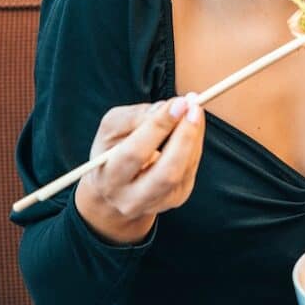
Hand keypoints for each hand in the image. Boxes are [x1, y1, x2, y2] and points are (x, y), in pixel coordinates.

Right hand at [74, 93, 204, 243]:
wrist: (114, 192)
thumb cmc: (112, 152)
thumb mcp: (110, 129)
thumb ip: (133, 117)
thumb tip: (167, 108)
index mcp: (109, 179)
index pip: (136, 153)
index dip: (159, 126)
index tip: (179, 102)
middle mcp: (132, 198)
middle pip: (166, 172)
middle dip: (184, 136)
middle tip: (194, 107)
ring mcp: (157, 202)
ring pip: (183, 170)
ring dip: (194, 137)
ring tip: (194, 111)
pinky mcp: (176, 198)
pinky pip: (191, 168)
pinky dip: (195, 144)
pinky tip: (192, 126)